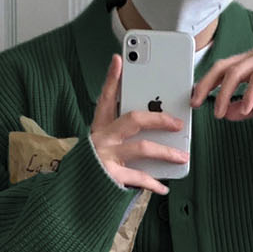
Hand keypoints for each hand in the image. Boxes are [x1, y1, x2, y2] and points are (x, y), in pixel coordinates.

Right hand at [90, 53, 188, 195]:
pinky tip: (164, 187)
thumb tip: (143, 116)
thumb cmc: (93, 165)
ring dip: (166, 152)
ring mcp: (106, 156)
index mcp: (99, 127)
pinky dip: (153, 184)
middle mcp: (102, 138)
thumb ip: (120, 130)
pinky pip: (139, 178)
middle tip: (178, 122)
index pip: (106, 98)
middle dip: (159, 117)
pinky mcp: (110, 176)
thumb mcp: (101, 142)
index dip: (112, 78)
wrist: (71, 193)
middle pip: (133, 119)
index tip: (119, 59)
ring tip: (182, 156)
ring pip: (142, 147)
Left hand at [190, 48, 252, 120]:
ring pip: (237, 71)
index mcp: (248, 63)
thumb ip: (246, 107)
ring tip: (221, 113)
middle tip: (198, 103)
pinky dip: (250, 94)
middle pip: (223, 67)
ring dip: (225, 94)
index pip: (220, 70)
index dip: (204, 83)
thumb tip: (227, 114)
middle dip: (207, 85)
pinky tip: (246, 108)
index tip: (194, 100)